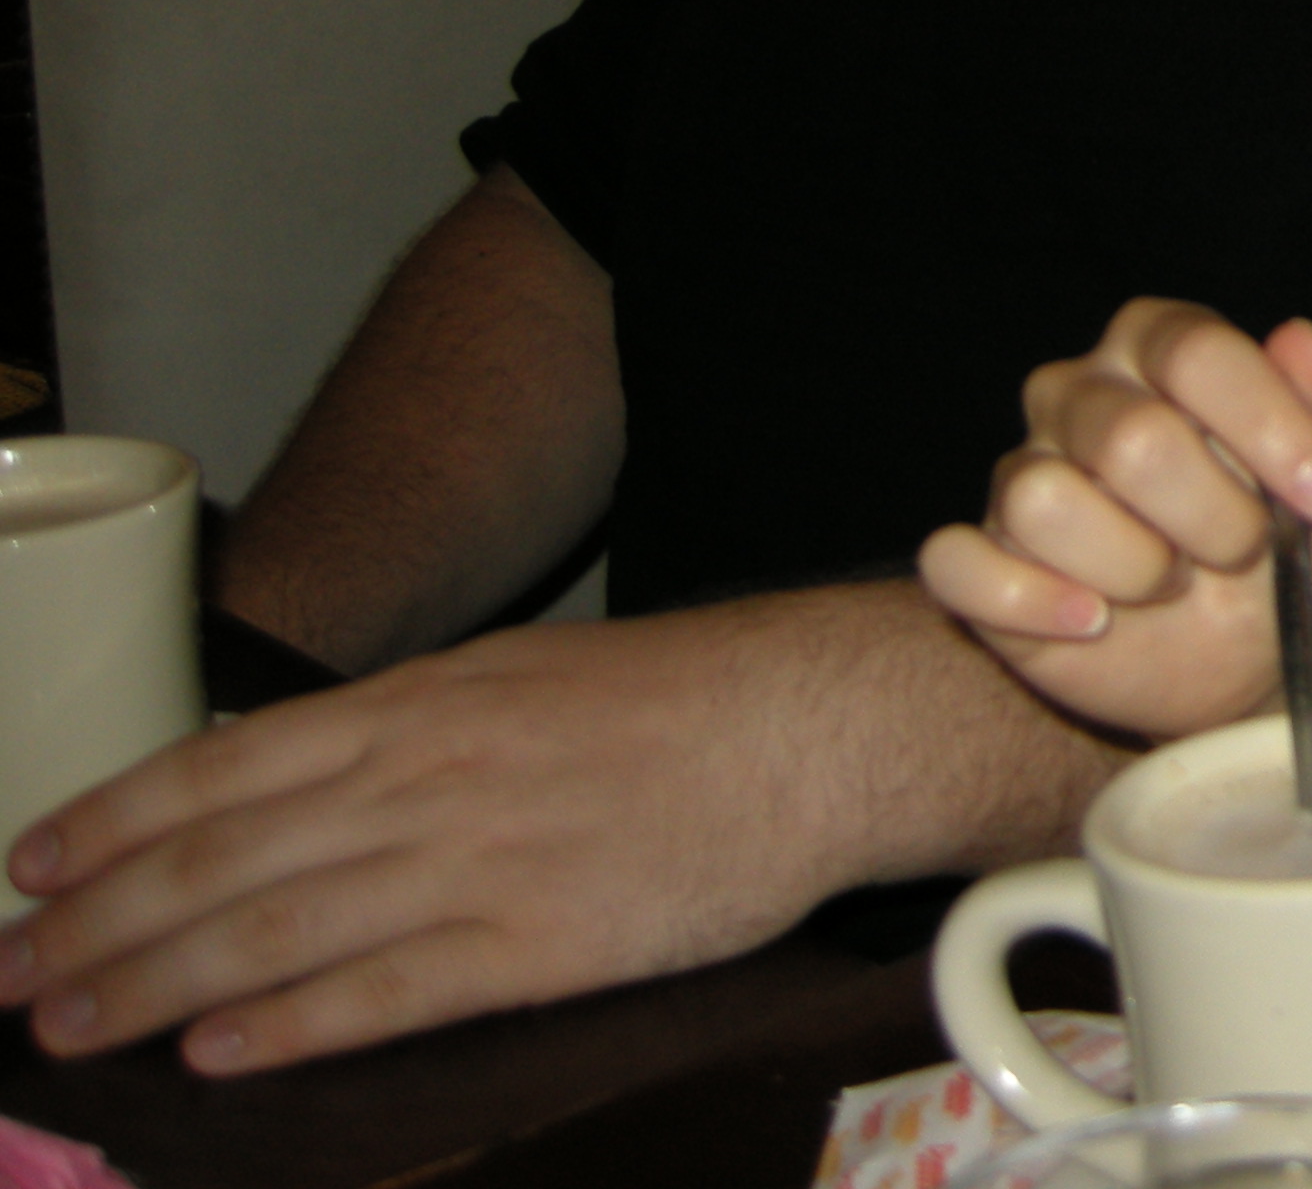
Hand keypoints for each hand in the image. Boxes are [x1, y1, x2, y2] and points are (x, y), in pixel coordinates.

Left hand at [0, 599, 890, 1072]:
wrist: (815, 725)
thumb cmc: (679, 701)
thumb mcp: (521, 679)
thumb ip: (409, 730)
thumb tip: (292, 782)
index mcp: (424, 703)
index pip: (227, 765)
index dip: (114, 819)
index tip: (27, 867)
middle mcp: (429, 775)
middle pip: (226, 856)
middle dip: (98, 920)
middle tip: (4, 977)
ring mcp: (480, 859)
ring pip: (279, 925)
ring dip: (153, 979)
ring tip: (68, 1023)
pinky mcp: (540, 940)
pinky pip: (389, 989)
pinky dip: (291, 1021)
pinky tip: (217, 1048)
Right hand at [920, 303, 1311, 743]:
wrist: (1263, 648)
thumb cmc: (1303, 532)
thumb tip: (1299, 341)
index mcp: (1161, 343)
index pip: (1195, 352)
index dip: (1270, 430)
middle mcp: (1077, 393)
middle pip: (1131, 440)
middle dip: (1218, 518)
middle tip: (1247, 550)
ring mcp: (1021, 474)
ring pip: (1046, 502)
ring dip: (1138, 568)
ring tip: (1175, 582)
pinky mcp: (979, 563)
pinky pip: (958, 565)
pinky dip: (1032, 602)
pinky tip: (1095, 622)